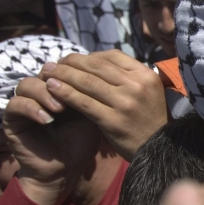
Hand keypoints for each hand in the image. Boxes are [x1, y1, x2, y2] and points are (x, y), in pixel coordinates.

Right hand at [4, 78, 103, 204]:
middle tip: (74, 92)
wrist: (66, 170)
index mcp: (61, 87)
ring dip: (45, 93)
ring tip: (60, 109)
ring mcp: (25, 103)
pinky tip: (47, 120)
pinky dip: (31, 109)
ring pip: (27, 84)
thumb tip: (105, 69)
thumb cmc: (82, 142)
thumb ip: (93, 93)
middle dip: (61, 80)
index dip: (75, 70)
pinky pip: (15, 104)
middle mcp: (41, 91)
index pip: (65, 67)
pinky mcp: (11, 118)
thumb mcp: (92, 114)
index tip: (90, 80)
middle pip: (46, 71)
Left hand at [40, 50, 167, 160]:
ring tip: (47, 73)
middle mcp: (137, 85)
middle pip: (97, 66)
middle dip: (71, 62)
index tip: (73, 60)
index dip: (88, 56)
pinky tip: (52, 89)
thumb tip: (94, 62)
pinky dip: (64, 93)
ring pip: (87, 82)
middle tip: (53, 63)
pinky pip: (83, 102)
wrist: (156, 148)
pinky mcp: (112, 120)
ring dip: (63, 75)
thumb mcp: (146, 91)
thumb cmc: (147, 118)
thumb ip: (126, 77)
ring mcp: (125, 103)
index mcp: (146, 75)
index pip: (112, 56)